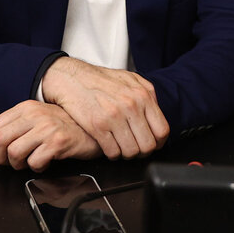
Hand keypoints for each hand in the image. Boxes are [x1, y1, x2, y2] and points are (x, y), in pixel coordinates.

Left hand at [0, 100, 101, 170]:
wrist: (93, 128)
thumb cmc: (66, 125)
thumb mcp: (40, 117)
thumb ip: (20, 125)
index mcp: (26, 107)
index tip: (1, 153)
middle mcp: (35, 114)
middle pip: (0, 140)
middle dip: (2, 158)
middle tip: (12, 162)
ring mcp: (46, 127)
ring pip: (14, 152)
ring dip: (19, 164)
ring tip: (29, 162)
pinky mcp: (58, 142)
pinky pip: (35, 161)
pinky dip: (37, 167)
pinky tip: (44, 162)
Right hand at [40, 57, 169, 159]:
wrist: (71, 78)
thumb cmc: (99, 79)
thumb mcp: (130, 79)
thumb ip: (147, 95)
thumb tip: (156, 114)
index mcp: (142, 95)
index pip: (162, 130)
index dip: (158, 143)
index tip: (153, 144)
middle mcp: (130, 106)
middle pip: (148, 145)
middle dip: (143, 151)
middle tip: (136, 148)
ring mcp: (114, 117)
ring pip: (131, 152)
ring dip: (127, 154)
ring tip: (121, 147)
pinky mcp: (97, 127)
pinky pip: (112, 152)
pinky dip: (112, 154)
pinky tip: (109, 146)